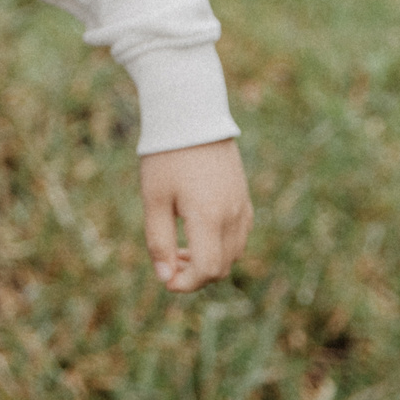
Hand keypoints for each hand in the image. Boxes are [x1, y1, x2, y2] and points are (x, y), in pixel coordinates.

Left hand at [139, 138, 252, 292]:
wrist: (192, 116)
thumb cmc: (167, 156)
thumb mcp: (155, 199)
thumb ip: (159, 241)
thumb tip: (165, 277)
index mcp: (209, 216)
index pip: (207, 269)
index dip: (186, 283)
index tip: (165, 279)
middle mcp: (233, 215)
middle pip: (222, 267)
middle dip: (195, 275)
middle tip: (168, 261)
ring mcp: (242, 207)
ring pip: (233, 254)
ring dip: (209, 261)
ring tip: (180, 247)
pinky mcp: (245, 198)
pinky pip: (239, 236)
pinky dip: (221, 246)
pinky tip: (198, 232)